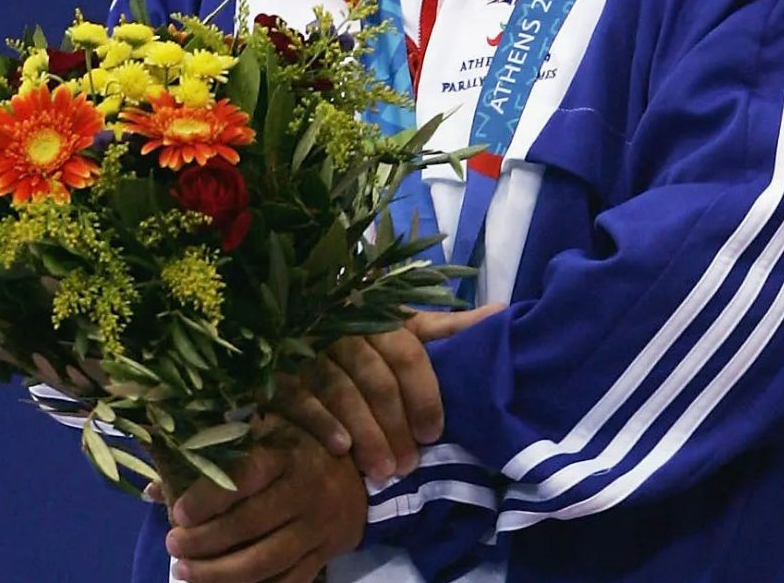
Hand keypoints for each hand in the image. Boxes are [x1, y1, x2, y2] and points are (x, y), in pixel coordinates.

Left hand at [164, 423, 364, 582]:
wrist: (364, 472)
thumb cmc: (300, 445)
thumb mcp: (263, 433)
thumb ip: (211, 456)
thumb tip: (154, 489)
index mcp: (287, 454)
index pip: (244, 477)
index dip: (208, 499)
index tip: (178, 513)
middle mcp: (306, 491)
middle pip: (248, 526)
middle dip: (203, 542)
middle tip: (172, 547)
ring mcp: (317, 528)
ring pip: (264, 563)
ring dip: (218, 575)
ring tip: (185, 573)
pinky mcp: (325, 555)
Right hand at [274, 303, 502, 481]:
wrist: (299, 320)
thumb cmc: (366, 333)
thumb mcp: (407, 326)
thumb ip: (449, 327)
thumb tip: (504, 312)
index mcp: (379, 318)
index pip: (406, 353)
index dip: (423, 394)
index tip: (434, 433)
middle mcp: (344, 329)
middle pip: (374, 378)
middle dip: (394, 425)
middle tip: (408, 466)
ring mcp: (308, 349)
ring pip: (340, 391)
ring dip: (365, 433)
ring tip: (382, 472)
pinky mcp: (279, 371)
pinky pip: (299, 397)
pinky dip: (322, 423)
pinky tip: (340, 451)